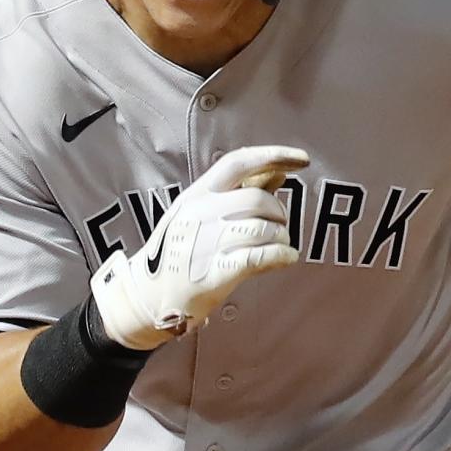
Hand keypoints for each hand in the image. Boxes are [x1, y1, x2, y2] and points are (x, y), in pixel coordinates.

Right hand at [91, 145, 308, 348]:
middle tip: (279, 227)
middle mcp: (199, 214)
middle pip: (258, 200)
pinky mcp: (213, 275)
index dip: (273, 155)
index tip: (303, 159)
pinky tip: (287, 258)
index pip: (238, 162)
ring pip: (264, 229)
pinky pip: (259, 258)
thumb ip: (241, 192)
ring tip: (279, 246)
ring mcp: (204, 245)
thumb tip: (279, 171)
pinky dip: (282, 256)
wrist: (148, 296)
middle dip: (279, 213)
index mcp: (196, 194)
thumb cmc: (181, 251)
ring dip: (281, 237)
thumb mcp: (202, 214)